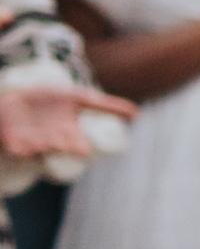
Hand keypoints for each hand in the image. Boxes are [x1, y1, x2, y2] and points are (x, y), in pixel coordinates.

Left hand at [0, 83, 128, 163]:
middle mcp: (53, 141)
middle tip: (65, 141)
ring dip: (45, 144)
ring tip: (48, 139)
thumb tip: (137, 114)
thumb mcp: (78, 98)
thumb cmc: (46, 100)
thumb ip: (106, 105)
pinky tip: (27, 145)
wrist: (12, 100)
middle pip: (62, 149)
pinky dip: (22, 148)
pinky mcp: (13, 144)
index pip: (80, 146)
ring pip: (42, 148)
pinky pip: (18, 149)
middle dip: (64, 145)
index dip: (81, 147)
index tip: (82, 145)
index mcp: (70, 134)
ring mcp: (32, 143)